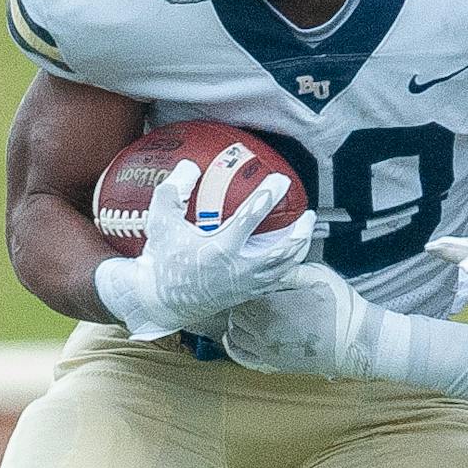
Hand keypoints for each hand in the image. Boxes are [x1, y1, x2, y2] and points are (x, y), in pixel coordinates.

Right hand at [96, 158, 313, 339]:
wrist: (160, 301)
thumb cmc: (162, 259)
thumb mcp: (160, 222)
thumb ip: (172, 191)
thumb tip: (189, 165)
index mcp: (220, 248)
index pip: (252, 216)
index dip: (269, 194)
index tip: (281, 180)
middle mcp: (239, 268)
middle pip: (284, 248)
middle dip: (301, 230)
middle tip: (307, 212)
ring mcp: (247, 283)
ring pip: (286, 266)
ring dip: (300, 247)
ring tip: (305, 231)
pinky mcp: (248, 293)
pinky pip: (278, 280)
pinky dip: (290, 266)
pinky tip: (294, 256)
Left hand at [222, 263, 391, 380]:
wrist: (355, 342)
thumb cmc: (340, 308)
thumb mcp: (317, 275)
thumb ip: (287, 269)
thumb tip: (266, 261)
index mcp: (270, 306)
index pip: (240, 291)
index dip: (244, 283)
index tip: (251, 277)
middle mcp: (261, 330)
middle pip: (235, 312)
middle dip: (240, 302)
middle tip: (251, 294)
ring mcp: (265, 350)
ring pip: (234, 333)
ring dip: (237, 322)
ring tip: (249, 312)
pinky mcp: (272, 364)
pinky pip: (240, 356)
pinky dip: (233, 346)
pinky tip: (234, 336)